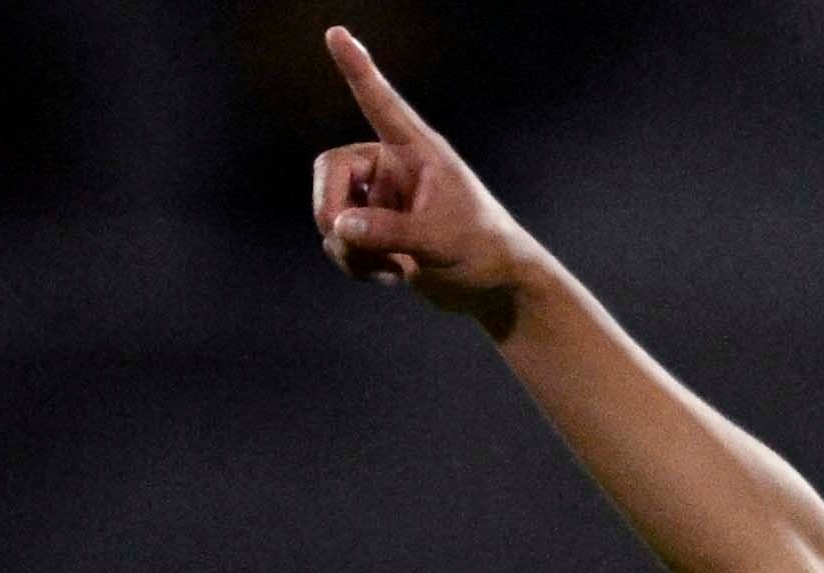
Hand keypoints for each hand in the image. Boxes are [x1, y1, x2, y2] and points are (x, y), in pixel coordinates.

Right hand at [311, 27, 534, 324]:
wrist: (494, 289)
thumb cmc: (483, 250)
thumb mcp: (439, 240)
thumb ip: (389, 231)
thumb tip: (339, 227)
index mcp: (417, 151)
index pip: (382, 103)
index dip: (358, 70)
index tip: (336, 32)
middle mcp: (393, 168)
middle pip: (330, 171)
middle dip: (330, 211)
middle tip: (348, 242)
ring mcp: (380, 199)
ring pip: (330, 213)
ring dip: (347, 248)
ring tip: (389, 268)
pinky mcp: (375, 230)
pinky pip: (339, 241)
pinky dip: (354, 262)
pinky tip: (391, 275)